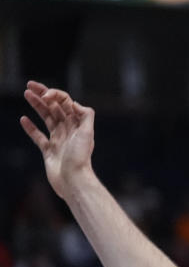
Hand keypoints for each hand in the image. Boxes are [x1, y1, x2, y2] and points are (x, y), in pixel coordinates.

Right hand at [20, 81, 95, 199]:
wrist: (73, 181)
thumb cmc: (80, 158)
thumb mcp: (86, 133)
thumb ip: (85, 115)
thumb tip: (74, 103)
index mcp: (77, 124)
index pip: (66, 103)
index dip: (55, 95)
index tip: (45, 94)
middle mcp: (68, 130)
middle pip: (55, 107)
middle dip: (44, 95)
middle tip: (30, 85)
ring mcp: (58, 139)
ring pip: (46, 118)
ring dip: (37, 105)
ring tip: (26, 94)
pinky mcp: (49, 151)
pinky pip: (38, 136)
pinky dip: (31, 127)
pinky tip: (23, 119)